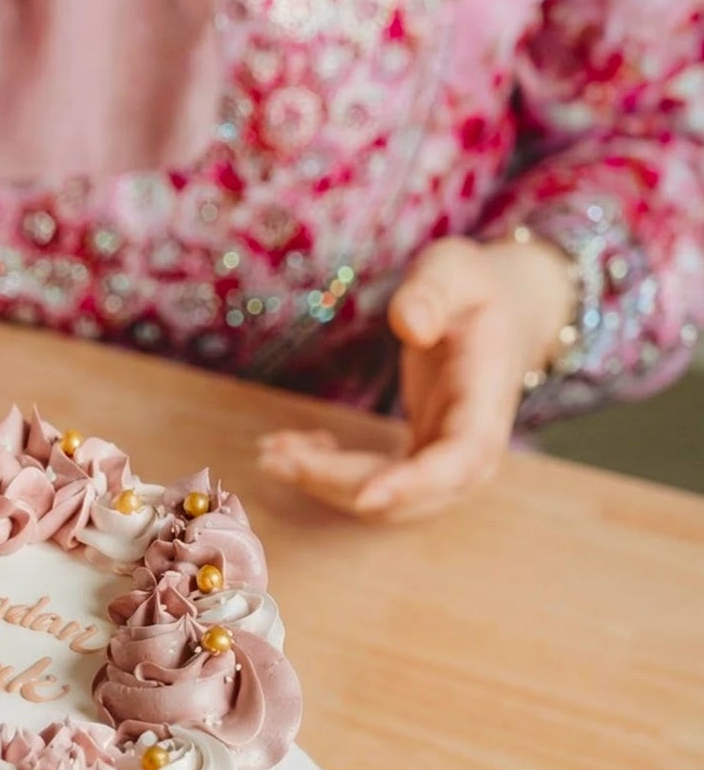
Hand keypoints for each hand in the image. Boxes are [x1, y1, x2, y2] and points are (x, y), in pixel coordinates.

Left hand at [259, 235, 573, 521]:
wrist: (500, 314)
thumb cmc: (472, 290)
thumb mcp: (455, 270)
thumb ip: (433, 292)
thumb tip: (411, 324)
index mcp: (485, 403)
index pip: (457, 461)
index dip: (413, 484)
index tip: (364, 498)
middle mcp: (472, 451)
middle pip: (405, 492)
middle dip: (336, 481)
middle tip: (273, 458)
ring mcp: (445, 466)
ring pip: (380, 498)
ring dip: (321, 482)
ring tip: (269, 453)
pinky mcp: (419, 467)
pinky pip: (369, 485)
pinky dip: (325, 473)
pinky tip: (290, 446)